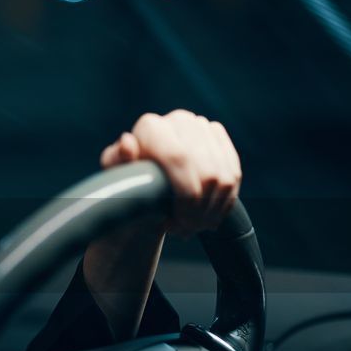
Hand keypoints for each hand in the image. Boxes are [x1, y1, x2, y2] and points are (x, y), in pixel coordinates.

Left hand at [99, 109, 241, 238]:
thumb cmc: (127, 185)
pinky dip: (225, 202)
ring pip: (224, 176)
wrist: (146, 183)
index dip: (186, 197)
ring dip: (213, 210)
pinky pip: (233, 174)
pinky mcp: (219, 138)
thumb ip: (117, 161)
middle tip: (186, 231)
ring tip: (194, 227)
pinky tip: (209, 218)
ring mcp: (202, 127)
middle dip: (200, 210)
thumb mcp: (116, 178)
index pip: (180, 159)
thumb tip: (127, 142)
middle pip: (207, 172)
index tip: (178, 224)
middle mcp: (180, 120)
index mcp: (151, 127)